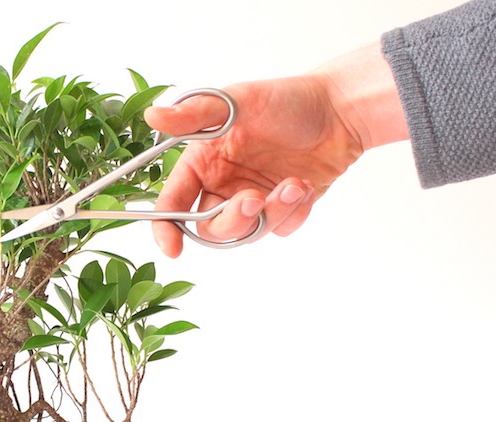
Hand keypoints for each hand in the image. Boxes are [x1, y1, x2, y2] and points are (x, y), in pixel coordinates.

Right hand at [144, 44, 407, 256]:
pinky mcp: (282, 208)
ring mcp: (253, 198)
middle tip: (254, 200)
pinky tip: (304, 186)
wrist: (341, 110)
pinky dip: (293, 213)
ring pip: (248, 233)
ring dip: (271, 213)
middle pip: (210, 229)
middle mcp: (224, 184)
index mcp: (204, 162)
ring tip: (294, 185)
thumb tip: (153, 116)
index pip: (174, 202)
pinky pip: (280, 229)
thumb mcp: (238, 101)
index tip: (173, 248)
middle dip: (232, 221)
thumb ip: (195, 114)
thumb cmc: (288, 99)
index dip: (166, 228)